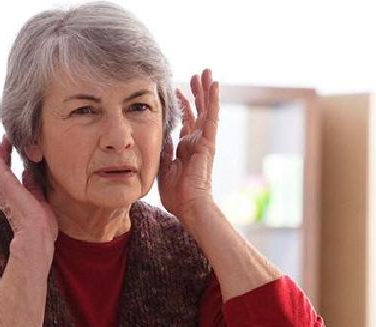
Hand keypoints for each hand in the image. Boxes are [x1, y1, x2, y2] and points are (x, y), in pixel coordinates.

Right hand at [0, 124, 57, 245]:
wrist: (38, 235)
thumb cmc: (40, 224)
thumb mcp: (38, 197)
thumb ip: (32, 184)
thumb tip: (29, 172)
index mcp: (9, 191)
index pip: (1, 168)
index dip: (0, 152)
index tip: (3, 139)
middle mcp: (0, 187)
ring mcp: (0, 184)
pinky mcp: (2, 182)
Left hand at [158, 69, 219, 225]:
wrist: (190, 206)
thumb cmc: (177, 195)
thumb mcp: (163, 167)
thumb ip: (163, 150)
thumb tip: (160, 135)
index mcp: (185, 148)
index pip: (185, 122)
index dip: (182, 107)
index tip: (177, 92)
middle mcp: (196, 142)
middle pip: (197, 112)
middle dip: (195, 93)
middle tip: (195, 75)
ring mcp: (204, 141)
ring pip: (206, 110)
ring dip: (205, 90)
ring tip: (206, 72)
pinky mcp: (209, 141)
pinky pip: (212, 116)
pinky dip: (213, 100)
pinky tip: (214, 84)